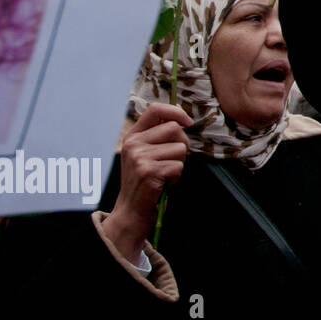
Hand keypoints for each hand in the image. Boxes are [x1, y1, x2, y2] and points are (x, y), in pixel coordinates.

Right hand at [100, 104, 191, 262]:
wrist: (132, 210)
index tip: (188, 122)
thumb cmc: (146, 180)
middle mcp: (133, 143)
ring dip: (179, 163)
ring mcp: (139, 157)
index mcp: (133, 135)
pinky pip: (179, 165)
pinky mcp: (149, 171)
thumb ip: (158, 135)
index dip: (176, 112)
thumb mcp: (145, 153)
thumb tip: (181, 116)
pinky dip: (176, 176)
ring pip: (180, 148)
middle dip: (182, 145)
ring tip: (164, 173)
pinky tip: (163, 183)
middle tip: (171, 161)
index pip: (155, 109)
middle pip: (175, 129)